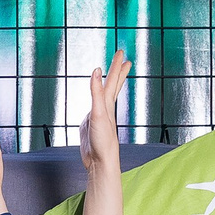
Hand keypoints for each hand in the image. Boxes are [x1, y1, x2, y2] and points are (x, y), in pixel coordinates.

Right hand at [80, 53, 130, 178]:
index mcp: (108, 104)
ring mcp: (99, 115)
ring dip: (108, 83)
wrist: (100, 162)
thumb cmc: (103, 140)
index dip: (116, 65)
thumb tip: (96, 70)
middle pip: (112, 85)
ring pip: (105, 94)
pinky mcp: (91, 123)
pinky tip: (95, 100)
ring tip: (110, 76)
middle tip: (123, 57)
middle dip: (117, 70)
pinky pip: (94, 105)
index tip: (122, 52)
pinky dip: (95, 99)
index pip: (112, 79)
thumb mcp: (98, 114)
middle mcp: (105, 107)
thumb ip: (96, 92)